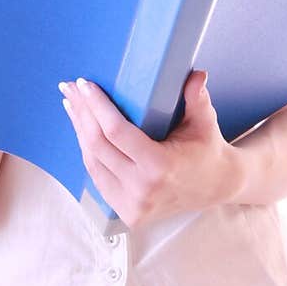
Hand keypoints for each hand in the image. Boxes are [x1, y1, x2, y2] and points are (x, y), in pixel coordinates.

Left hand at [59, 71, 240, 228]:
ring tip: (72, 105)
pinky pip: (98, 177)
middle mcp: (142, 190)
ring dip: (79, 131)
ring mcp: (132, 206)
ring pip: (92, 163)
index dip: (96, 106)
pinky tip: (82, 130)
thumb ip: (197, 97)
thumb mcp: (205, 121)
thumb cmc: (208, 149)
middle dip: (81, 113)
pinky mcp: (126, 212)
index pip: (116, 132)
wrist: (216, 186)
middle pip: (98, 146)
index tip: (84, 84)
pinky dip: (88, 152)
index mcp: (160, 167)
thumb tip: (196, 73)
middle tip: (70, 88)